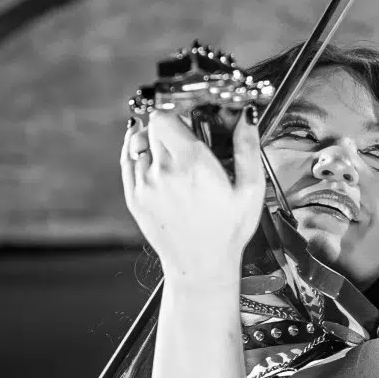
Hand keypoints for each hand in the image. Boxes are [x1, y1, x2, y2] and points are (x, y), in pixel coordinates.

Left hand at [120, 106, 264, 286]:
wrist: (201, 265)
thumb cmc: (228, 230)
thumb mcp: (250, 190)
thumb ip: (248, 147)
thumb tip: (246, 116)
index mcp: (193, 164)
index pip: (166, 115)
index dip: (178, 112)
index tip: (189, 118)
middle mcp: (163, 171)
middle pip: (153, 126)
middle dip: (170, 126)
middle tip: (187, 138)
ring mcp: (144, 184)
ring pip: (139, 141)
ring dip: (153, 139)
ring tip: (172, 152)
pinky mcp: (134, 196)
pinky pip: (128, 160)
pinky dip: (137, 152)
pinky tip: (153, 157)